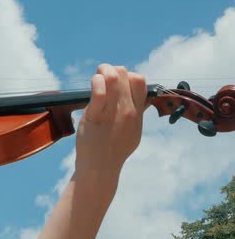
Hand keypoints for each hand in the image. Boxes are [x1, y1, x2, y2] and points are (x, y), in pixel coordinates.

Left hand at [75, 64, 147, 180]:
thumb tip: (146, 99)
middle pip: (125, 74)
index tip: (115, 83)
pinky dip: (95, 81)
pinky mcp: (95, 116)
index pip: (140, 81)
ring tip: (96, 79)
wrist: (100, 168)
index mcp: (137, 112)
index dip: (127, 75)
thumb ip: (139, 114)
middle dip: (112, 70)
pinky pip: (99, 91)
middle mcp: (127, 110)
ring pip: (113, 77)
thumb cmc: (114, 149)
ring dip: (103, 71)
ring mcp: (112, 113)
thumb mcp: (134, 131)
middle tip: (101, 80)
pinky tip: (92, 84)